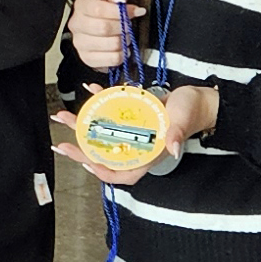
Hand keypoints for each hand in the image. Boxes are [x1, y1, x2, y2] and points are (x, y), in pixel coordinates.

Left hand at [52, 83, 217, 185]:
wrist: (199, 99)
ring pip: (102, 134)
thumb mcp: (184, 120)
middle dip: (81, 149)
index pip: (123, 173)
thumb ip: (178, 133)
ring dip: (81, 125)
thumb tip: (173, 148)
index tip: (84, 162)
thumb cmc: (193, 112)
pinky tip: (89, 88)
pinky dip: (99, 101)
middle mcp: (137, 146)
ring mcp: (132, 132)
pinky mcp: (131, 116)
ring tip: (63, 116)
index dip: (103, 172)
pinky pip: (110, 112)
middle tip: (61, 143)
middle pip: (105, 154)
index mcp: (149, 154)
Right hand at [68, 0, 142, 71]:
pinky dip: (122, 54)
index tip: (136, 11)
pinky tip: (121, 48)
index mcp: (82, 5)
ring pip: (110, 44)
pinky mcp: (87, 58)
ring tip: (125, 36)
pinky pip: (112, 59)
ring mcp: (80, 43)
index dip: (120, 12)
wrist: (96, 25)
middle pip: (104, 28)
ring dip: (124, 41)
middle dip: (123, 27)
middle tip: (129, 25)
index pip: (98, 9)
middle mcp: (76, 24)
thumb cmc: (104, 8)